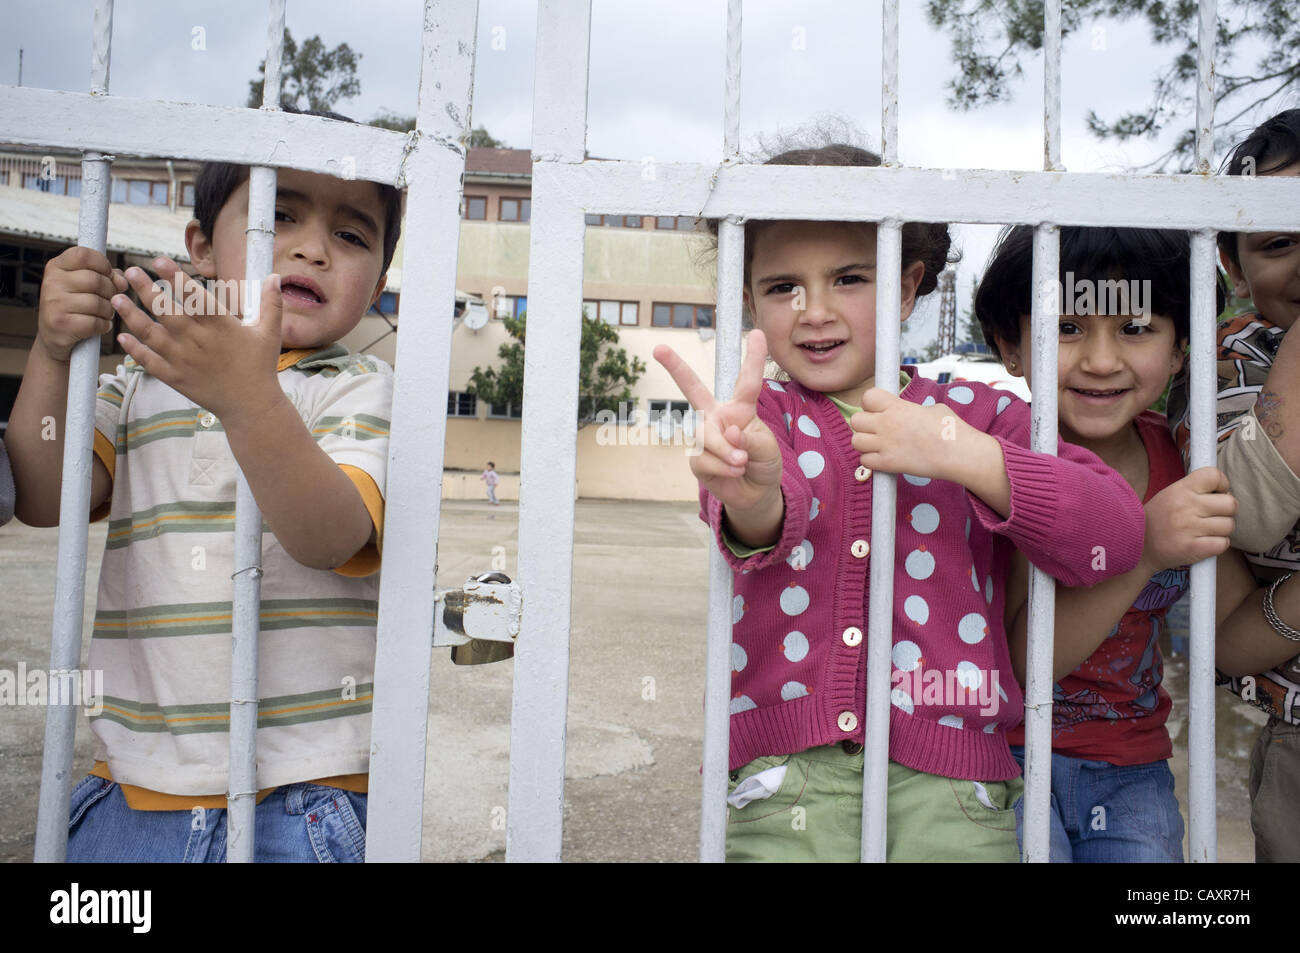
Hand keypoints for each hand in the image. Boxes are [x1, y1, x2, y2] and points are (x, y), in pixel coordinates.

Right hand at [36, 246, 127, 362]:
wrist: (54, 336)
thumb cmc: (74, 307)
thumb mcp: (84, 285)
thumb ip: (105, 275)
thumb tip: (122, 279)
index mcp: (57, 266)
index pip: (84, 255)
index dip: (103, 264)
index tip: (108, 275)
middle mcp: (52, 282)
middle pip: (96, 280)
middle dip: (111, 292)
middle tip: (109, 300)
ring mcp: (54, 303)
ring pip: (98, 303)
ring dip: (108, 311)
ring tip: (103, 314)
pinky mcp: (60, 324)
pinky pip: (96, 322)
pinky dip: (104, 325)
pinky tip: (99, 325)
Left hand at [113, 258, 283, 421]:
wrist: (252, 406)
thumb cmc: (260, 367)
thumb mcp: (270, 334)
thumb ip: (271, 304)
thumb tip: (275, 277)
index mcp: (222, 327)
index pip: (194, 296)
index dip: (175, 277)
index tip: (158, 260)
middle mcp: (200, 341)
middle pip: (166, 311)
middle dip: (145, 288)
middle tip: (129, 271)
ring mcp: (185, 361)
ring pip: (152, 334)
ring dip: (132, 315)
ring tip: (117, 298)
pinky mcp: (176, 379)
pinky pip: (150, 362)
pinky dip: (135, 349)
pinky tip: (122, 336)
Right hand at [653, 330, 782, 514]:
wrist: (755, 493)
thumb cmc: (764, 463)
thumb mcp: (768, 448)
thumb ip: (751, 438)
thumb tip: (727, 432)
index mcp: (739, 409)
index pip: (746, 381)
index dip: (753, 358)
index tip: (757, 333)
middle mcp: (716, 417)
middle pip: (693, 389)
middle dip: (675, 367)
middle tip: (658, 348)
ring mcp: (704, 437)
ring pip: (708, 436)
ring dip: (727, 452)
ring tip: (742, 463)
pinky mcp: (696, 459)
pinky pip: (705, 458)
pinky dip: (723, 467)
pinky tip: (733, 472)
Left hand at [850, 388, 968, 479]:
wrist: (960, 454)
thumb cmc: (952, 429)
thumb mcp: (933, 409)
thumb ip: (913, 410)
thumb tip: (910, 413)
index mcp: (898, 407)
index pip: (867, 396)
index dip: (871, 403)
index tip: (880, 409)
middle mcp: (887, 424)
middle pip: (855, 420)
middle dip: (864, 424)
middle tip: (878, 429)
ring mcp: (886, 445)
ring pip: (855, 441)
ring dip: (865, 443)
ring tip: (879, 445)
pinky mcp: (889, 464)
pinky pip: (864, 461)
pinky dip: (871, 461)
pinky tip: (883, 458)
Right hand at [1142, 467, 1235, 571]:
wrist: (1136, 547)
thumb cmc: (1157, 520)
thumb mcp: (1169, 495)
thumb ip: (1194, 489)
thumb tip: (1225, 490)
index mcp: (1179, 490)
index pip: (1214, 476)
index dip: (1222, 484)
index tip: (1216, 493)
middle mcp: (1185, 506)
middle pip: (1230, 503)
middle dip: (1226, 511)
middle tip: (1213, 515)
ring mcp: (1188, 528)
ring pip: (1229, 525)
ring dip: (1222, 530)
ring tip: (1206, 531)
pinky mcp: (1192, 548)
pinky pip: (1223, 544)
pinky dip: (1218, 544)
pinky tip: (1205, 543)